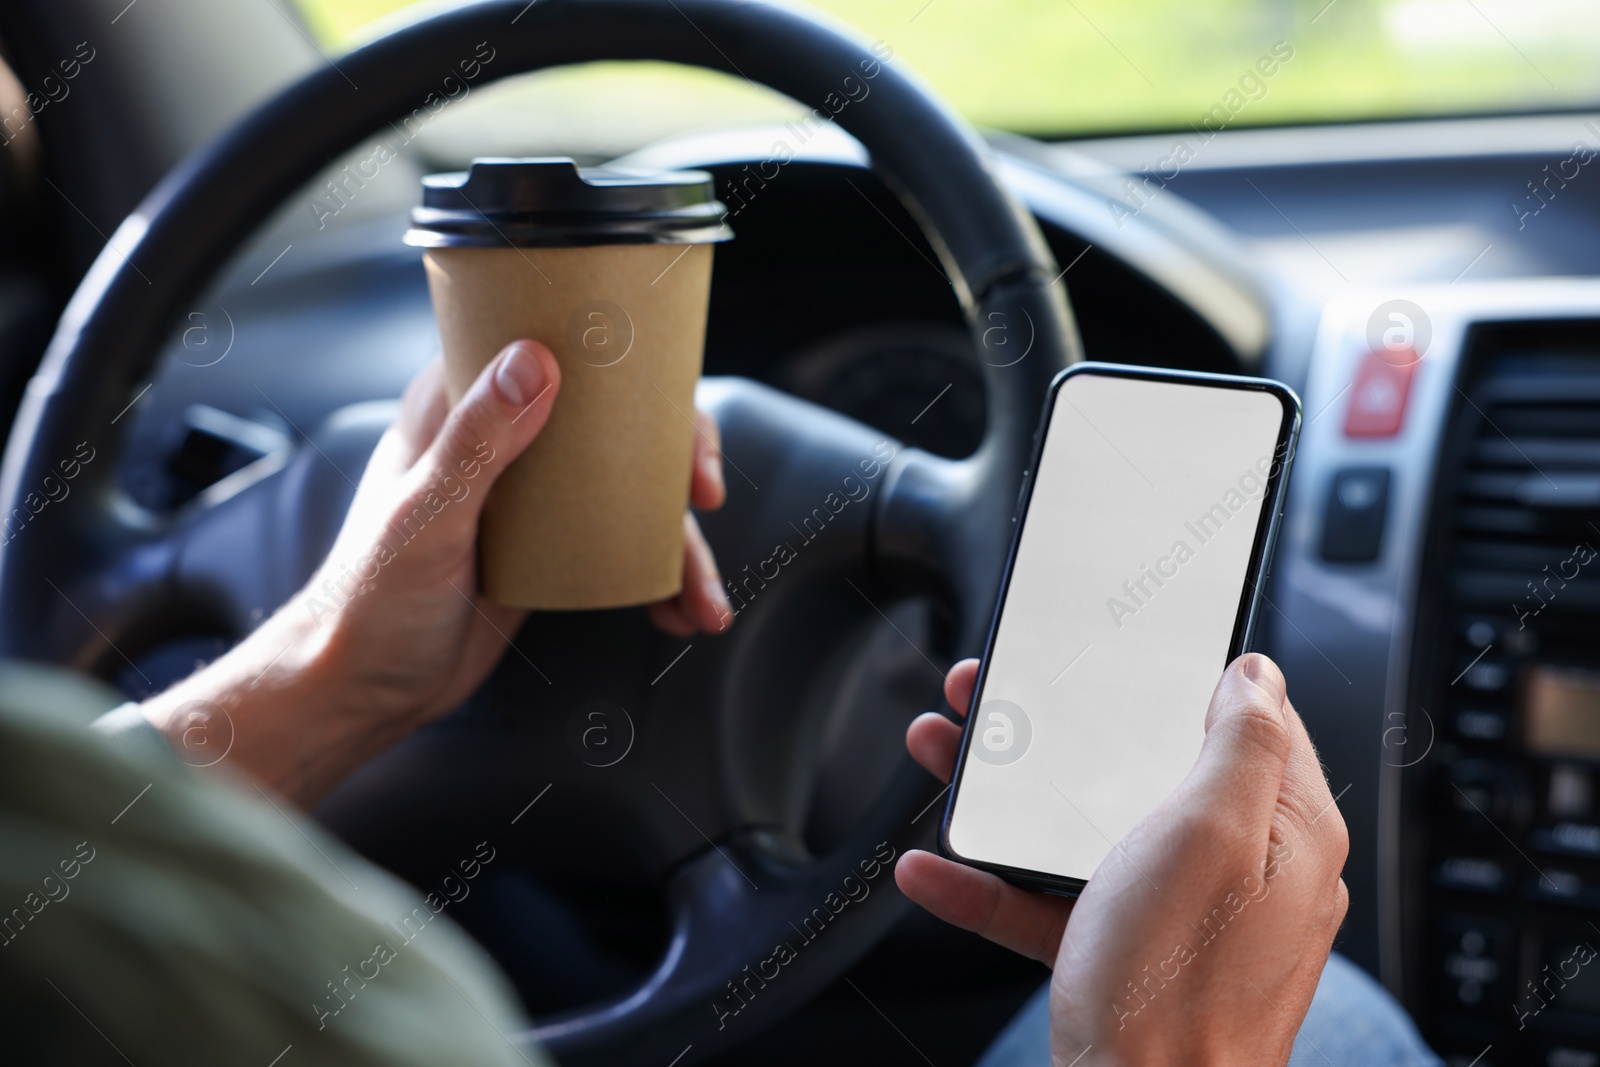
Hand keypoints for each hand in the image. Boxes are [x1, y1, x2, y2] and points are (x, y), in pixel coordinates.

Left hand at [139, 339, 732, 804]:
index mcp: (459, 405)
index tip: (669, 406)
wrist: (364, 690)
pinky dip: (661, 578)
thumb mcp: (426, 517)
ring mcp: (534, 496)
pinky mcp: (554, 549)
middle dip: (677, 458)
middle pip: (617, 420)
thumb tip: (537, 360)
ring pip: (632, 491)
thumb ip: (476, 441)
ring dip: (680, 541)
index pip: (552, 348)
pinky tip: (682, 612)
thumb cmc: (370, 601)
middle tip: (703, 497)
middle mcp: (504, 438)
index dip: (624, 366)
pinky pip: (624, 545)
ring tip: (704, 600)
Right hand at [897, 654, 1347, 1066]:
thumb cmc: (1177, 991)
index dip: (1179, 677)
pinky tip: (940, 870)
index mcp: (1282, 830)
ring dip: (1012, 797)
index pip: (1249, 720)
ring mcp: (1182, 920)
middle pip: (1146, 771)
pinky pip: (1060, 903)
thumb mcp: (1210, 836)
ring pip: (1091, 830)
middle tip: (1000, 702)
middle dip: (1067, 732)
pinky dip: (999, 883)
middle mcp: (1241, 872)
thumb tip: (1256, 674)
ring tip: (947, 758)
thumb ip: (1240, 744)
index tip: (1119, 654)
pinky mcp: (1129, 960)